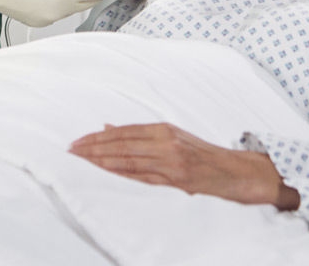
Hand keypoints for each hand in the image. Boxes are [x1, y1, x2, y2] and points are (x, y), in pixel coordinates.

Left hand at [69, 123, 299, 209]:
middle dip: (94, 148)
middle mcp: (166, 143)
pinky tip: (107, 173)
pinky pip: (144, 178)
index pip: (123, 132)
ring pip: (130, 161)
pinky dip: (124, 175)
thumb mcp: (174, 136)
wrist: (237, 172)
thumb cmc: (203, 154)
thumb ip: (142, 134)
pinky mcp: (177, 181)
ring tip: (81, 161)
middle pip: (122, 145)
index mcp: (164, 129)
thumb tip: (109, 128)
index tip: (78, 142)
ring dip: (103, 161)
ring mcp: (171, 162)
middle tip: (71, 151)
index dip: (99, 138)